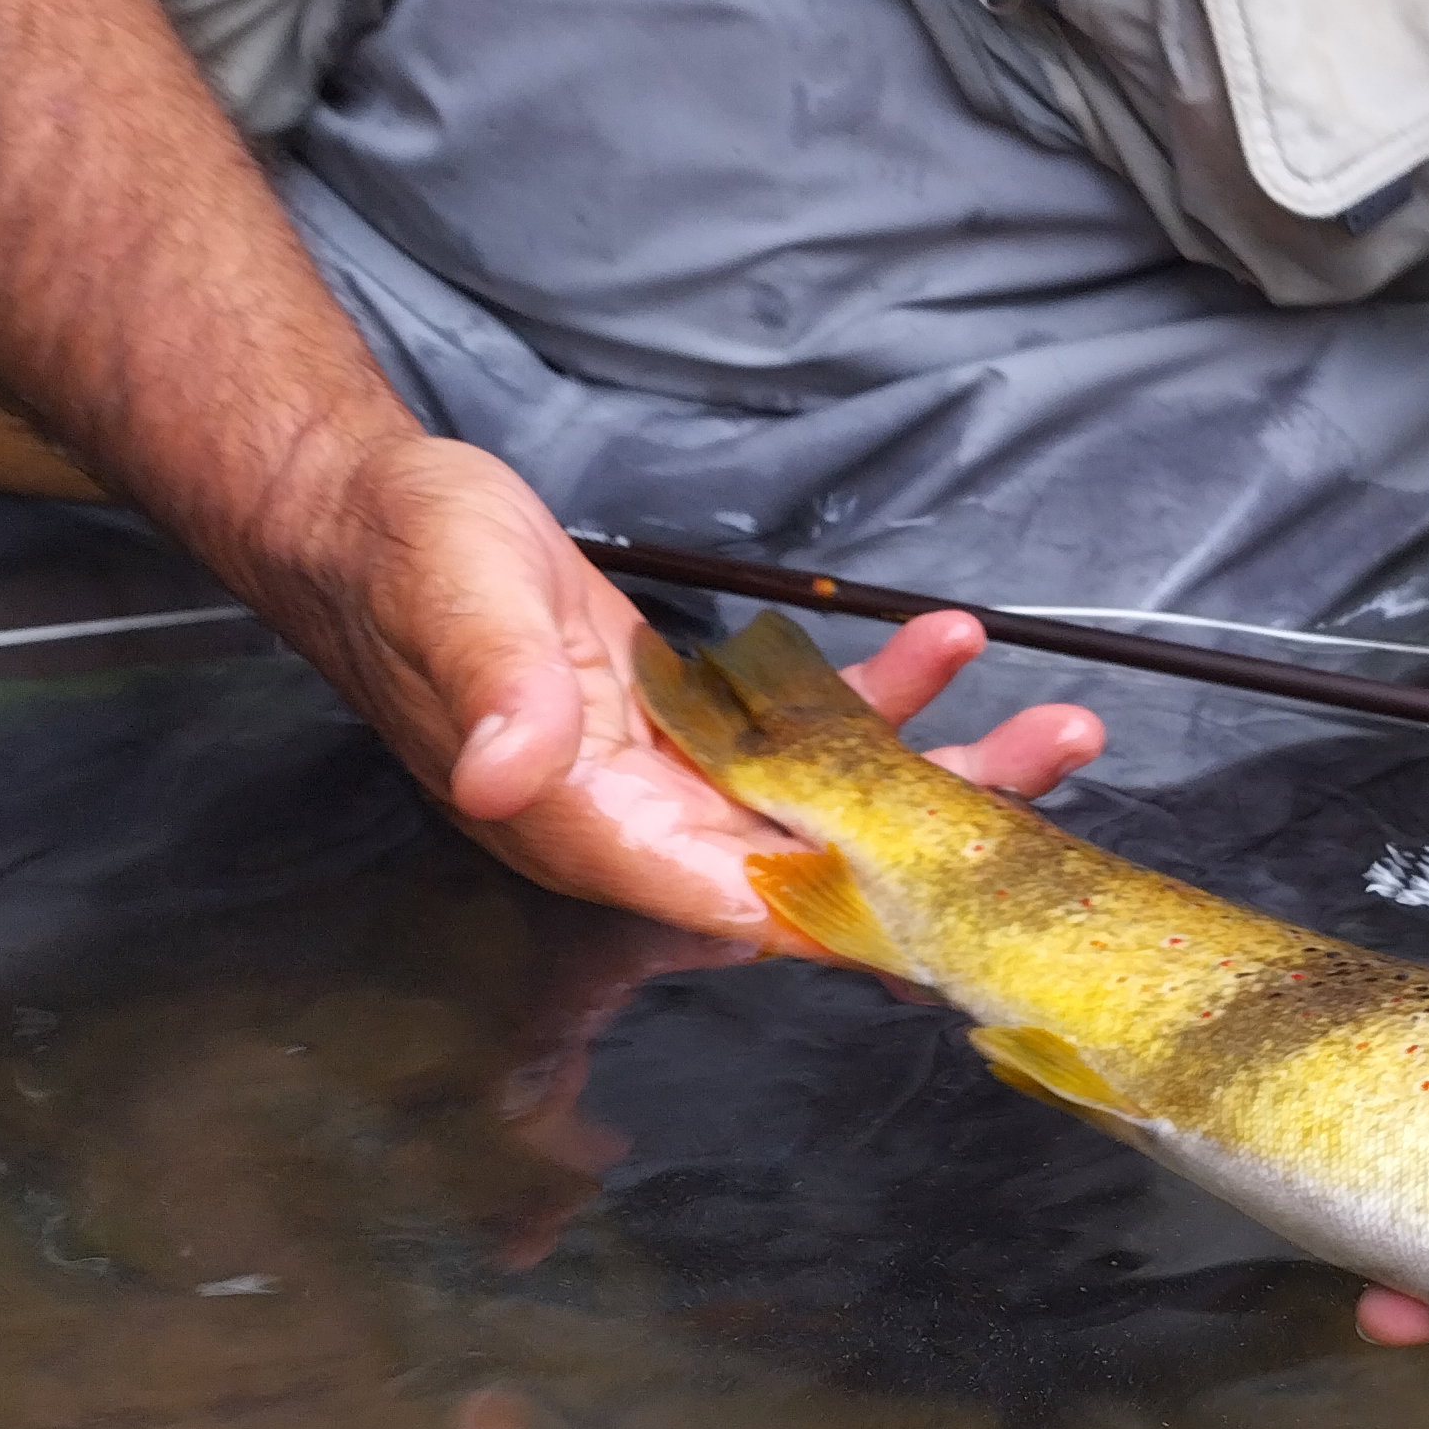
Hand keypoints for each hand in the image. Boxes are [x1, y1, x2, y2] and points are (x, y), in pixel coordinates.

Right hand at [250, 435, 1101, 942]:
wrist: (372, 518)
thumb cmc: (401, 555)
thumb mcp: (454, 598)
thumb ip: (495, 689)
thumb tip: (507, 767)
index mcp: (588, 825)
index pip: (742, 900)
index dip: (856, 911)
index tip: (969, 904)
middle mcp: (640, 826)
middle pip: (820, 864)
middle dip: (950, 830)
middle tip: (1056, 766)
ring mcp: (671, 784)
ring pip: (837, 804)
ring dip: (949, 764)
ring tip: (1057, 721)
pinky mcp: (693, 733)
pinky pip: (809, 737)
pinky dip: (886, 700)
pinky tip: (948, 646)